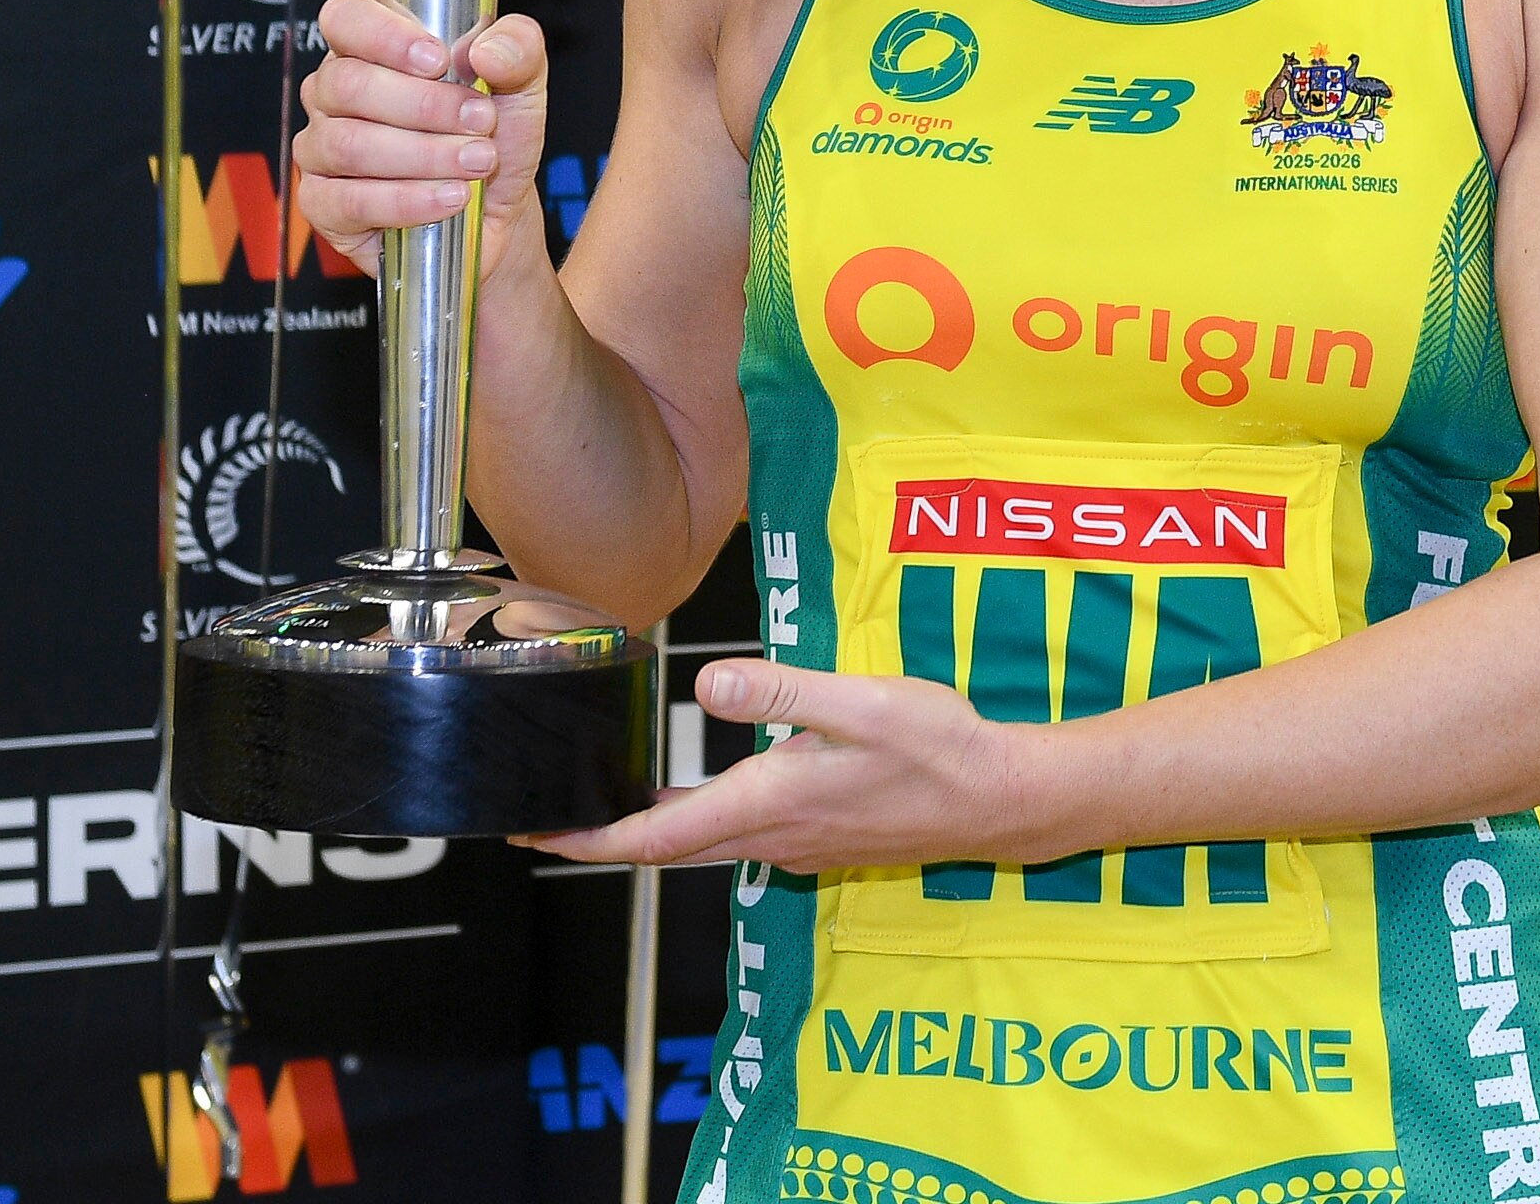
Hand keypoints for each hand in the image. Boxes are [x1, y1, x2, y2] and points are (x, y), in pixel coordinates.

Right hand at [289, 0, 552, 282]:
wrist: (497, 211)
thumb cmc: (492, 137)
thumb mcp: (521, 83)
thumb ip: (517, 47)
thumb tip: (486, 51)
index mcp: (369, 48)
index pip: (345, 18)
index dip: (384, 35)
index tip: (439, 60)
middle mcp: (333, 95)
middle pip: (348, 85)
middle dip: (424, 105)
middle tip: (480, 121)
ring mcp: (320, 150)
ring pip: (350, 145)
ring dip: (425, 155)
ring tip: (478, 161)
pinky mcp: (324, 206)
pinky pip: (349, 202)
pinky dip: (408, 200)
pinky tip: (450, 196)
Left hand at [515, 657, 1045, 873]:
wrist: (1002, 799)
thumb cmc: (939, 748)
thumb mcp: (862, 702)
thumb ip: (783, 690)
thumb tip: (706, 688)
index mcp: (769, 802)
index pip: (657, 837)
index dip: (590, 839)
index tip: (537, 835)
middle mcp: (773, 835)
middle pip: (667, 850)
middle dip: (603, 839)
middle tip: (548, 821)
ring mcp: (798, 844)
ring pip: (704, 846)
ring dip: (651, 832)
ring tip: (607, 803)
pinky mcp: (821, 839)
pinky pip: (740, 839)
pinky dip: (698, 825)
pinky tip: (698, 797)